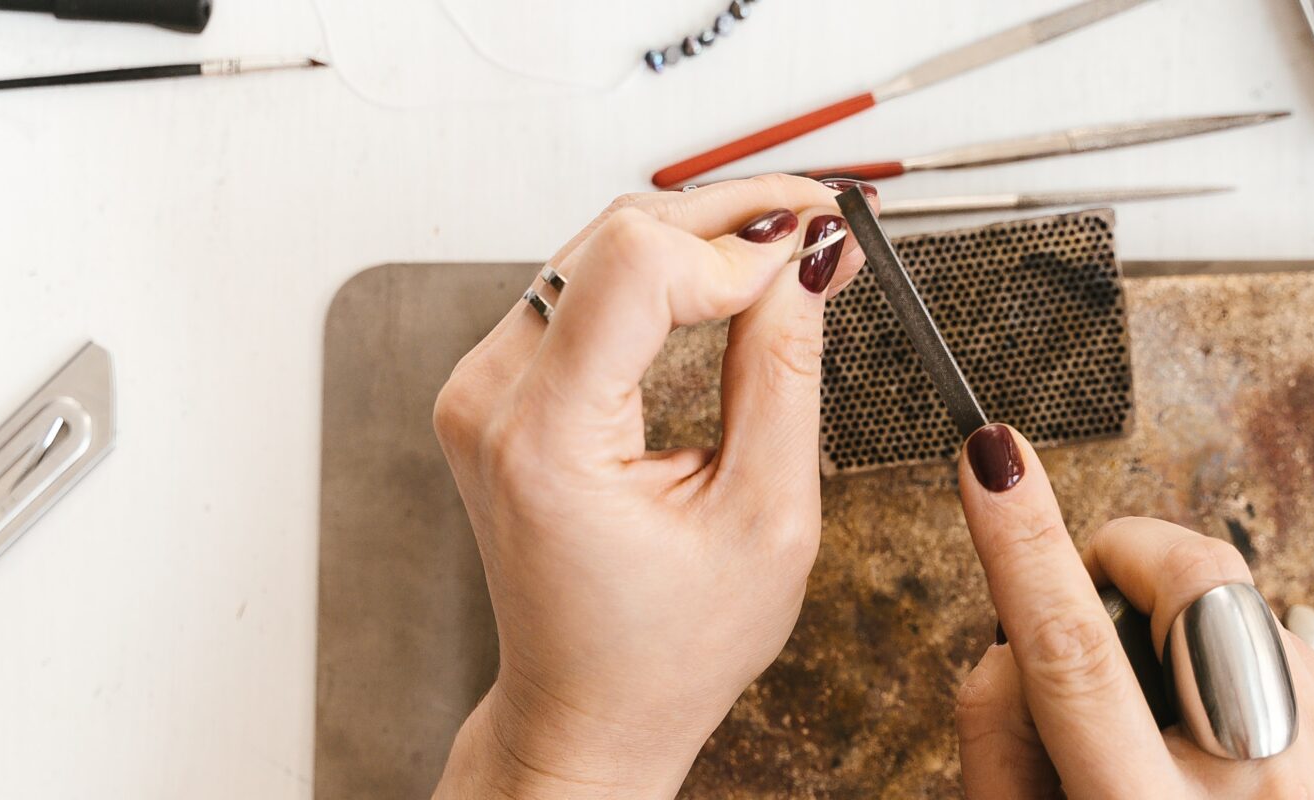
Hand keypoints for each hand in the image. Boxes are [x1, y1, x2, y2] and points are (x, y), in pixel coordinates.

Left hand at [429, 176, 874, 797]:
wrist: (586, 710)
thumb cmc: (666, 650)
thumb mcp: (764, 519)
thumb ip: (784, 373)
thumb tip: (811, 260)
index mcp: (546, 442)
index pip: (635, 267)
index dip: (739, 243)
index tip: (819, 252)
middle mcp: (492, 398)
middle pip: (615, 236)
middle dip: (732, 219)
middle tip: (829, 222)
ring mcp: (484, 385)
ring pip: (600, 247)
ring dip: (702, 235)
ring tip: (797, 248)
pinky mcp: (499, 382)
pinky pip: (585, 285)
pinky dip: (665, 268)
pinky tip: (733, 278)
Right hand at [951, 424, 1313, 797]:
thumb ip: (998, 737)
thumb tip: (1010, 630)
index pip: (1075, 653)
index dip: (1024, 544)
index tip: (993, 464)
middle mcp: (1260, 785)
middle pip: (1191, 583)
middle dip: (1125, 553)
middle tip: (1085, 595)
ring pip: (1235, 597)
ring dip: (1177, 621)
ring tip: (1161, 716)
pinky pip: (1282, 639)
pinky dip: (1234, 659)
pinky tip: (1220, 738)